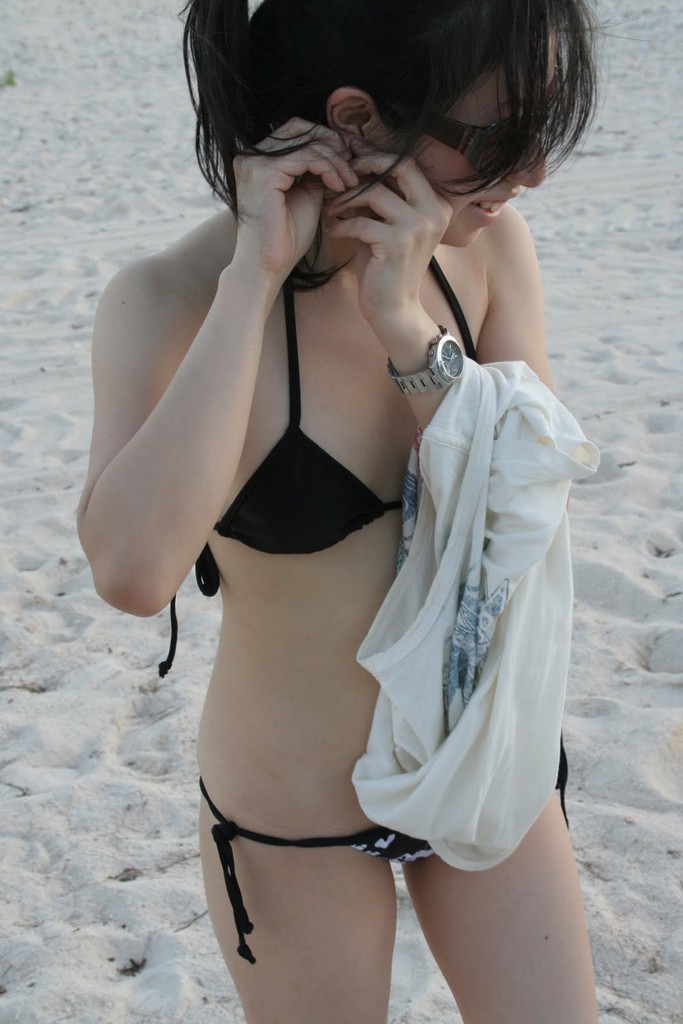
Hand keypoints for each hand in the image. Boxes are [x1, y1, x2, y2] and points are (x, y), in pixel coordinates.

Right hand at [232, 118, 358, 280]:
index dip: (326, 141)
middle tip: (354, 166)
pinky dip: (328, 168)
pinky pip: (306, 157)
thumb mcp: (307, 195)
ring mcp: (254, 161)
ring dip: (336, 160)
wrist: (269, 266)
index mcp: (258, 160)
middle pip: (300, 128)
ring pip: (307, 142)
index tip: (350, 161)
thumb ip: (315, 171)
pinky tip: (340, 186)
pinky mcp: (263, 172)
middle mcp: (251, 156)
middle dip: (332, 144)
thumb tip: (337, 152)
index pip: (296, 132)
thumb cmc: (286, 239)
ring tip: (352, 181)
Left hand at [324, 140, 452, 335]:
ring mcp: (419, 227)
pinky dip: (341, 225)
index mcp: (437, 204)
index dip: (377, 158)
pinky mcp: (399, 243)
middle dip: (367, 163)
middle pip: (400, 165)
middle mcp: (434, 212)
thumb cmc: (386, 267)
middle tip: (342, 175)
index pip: (408, 164)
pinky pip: (361, 222)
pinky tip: (332, 231)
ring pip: (375, 192)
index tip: (352, 164)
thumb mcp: (385, 225)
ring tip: (332, 209)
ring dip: (346, 198)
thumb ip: (378, 198)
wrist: (394, 309)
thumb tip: (354, 164)